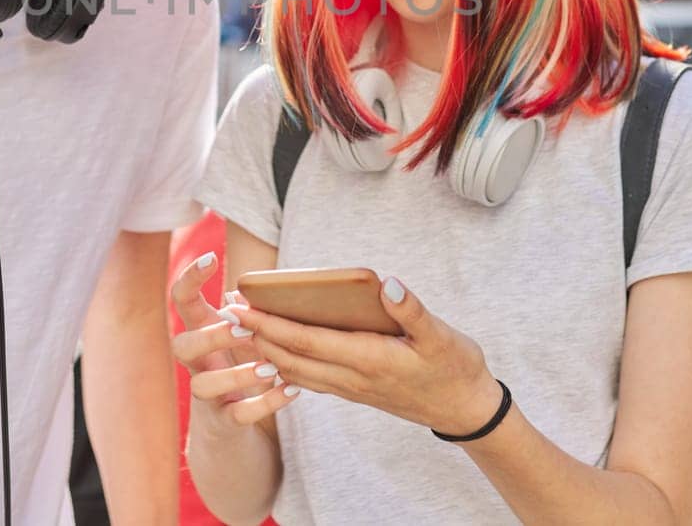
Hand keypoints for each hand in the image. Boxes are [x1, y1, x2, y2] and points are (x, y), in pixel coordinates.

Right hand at [169, 253, 301, 426]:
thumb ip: (249, 310)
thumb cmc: (240, 363)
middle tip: (246, 330)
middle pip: (182, 346)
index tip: (210, 258)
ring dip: (237, 375)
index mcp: (200, 332)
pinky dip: (266, 404)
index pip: (181, 300)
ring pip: (203, 386)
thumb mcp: (243, 333)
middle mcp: (196, 363)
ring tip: (270, 368)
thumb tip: (261, 288)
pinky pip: (238, 415)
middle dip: (212, 336)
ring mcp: (207, 395)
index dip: (189, 278)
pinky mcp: (223, 422)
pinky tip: (291, 389)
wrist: (230, 424)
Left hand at [236, 275, 505, 436]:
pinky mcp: (354, 391)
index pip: (307, 341)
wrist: (464, 409)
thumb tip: (387, 283)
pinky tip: (272, 353)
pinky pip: (309, 379)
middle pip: (291, 358)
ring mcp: (351, 388)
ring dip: (265, 350)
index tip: (242, 307)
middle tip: (226, 310)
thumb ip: (412, 311)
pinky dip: (284, 365)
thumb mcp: (441, 335)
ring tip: (241, 327)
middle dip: (256, 336)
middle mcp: (353, 378)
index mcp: (369, 359)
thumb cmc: (454, 367)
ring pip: (295, 372)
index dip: (271, 325)